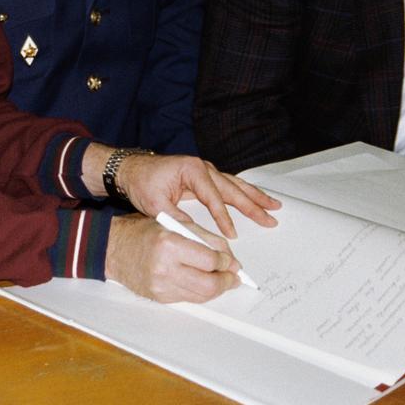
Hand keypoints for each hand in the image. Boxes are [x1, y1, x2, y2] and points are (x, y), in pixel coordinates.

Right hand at [105, 214, 242, 302]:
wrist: (112, 248)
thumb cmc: (141, 232)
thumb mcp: (174, 223)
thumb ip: (204, 237)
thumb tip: (228, 256)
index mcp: (169, 244)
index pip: (210, 260)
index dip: (226, 262)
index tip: (231, 261)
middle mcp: (165, 268)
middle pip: (209, 284)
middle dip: (227, 282)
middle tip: (233, 277)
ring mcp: (161, 286)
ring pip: (201, 296)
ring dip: (216, 289)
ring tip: (221, 281)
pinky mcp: (159, 297)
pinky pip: (188, 298)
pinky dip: (199, 292)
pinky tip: (202, 283)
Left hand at [119, 154, 279, 238]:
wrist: (131, 169)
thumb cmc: (142, 182)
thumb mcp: (155, 204)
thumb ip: (177, 219)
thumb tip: (196, 236)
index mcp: (192, 170)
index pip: (213, 198)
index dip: (223, 218)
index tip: (232, 235)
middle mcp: (203, 167)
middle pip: (232, 188)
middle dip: (253, 204)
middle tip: (271, 218)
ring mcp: (205, 171)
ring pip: (235, 185)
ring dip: (255, 197)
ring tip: (274, 206)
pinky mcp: (204, 177)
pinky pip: (228, 186)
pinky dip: (244, 193)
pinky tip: (256, 199)